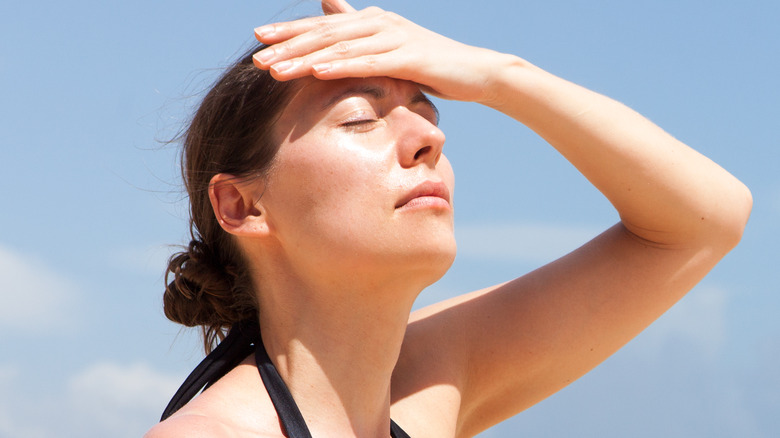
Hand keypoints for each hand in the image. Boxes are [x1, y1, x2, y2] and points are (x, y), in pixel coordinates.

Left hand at [252, 0, 504, 103]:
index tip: (258, 39)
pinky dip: (341, 65)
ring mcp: (394, 37)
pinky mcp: (409, 56)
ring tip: (276, 69)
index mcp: (372, 21)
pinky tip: (317, 71)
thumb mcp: (390, 48)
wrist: (476, 73)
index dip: (290, 31)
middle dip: (289, 45)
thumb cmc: (430, 65)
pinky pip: (368, 62)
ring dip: (306, 57)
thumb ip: (359, 30)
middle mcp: (379, 23)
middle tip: (256, 56)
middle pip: (325, 33)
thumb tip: (329, 6)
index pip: (324, 26)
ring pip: (341, 47)